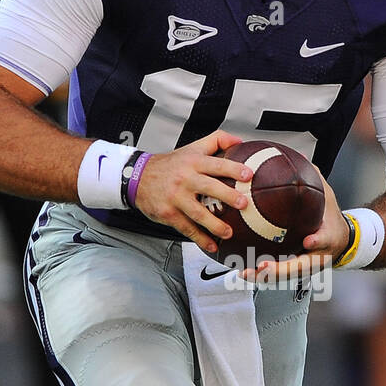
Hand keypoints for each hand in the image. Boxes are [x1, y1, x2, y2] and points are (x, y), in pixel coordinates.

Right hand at [134, 130, 252, 252]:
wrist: (137, 177)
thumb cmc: (170, 164)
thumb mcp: (192, 148)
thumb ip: (216, 140)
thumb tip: (239, 142)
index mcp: (193, 162)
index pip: (216, 164)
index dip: (233, 168)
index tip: (248, 175)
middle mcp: (185, 179)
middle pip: (209, 187)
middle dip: (227, 196)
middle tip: (243, 204)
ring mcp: (176, 197)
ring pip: (198, 213)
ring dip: (215, 225)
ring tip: (229, 232)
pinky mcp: (169, 213)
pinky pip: (186, 228)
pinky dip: (200, 238)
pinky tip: (211, 245)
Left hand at [241, 168, 348, 285]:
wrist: (343, 242)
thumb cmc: (332, 219)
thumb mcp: (328, 199)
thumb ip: (315, 180)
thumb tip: (301, 157)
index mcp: (329, 240)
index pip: (325, 240)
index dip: (318, 241)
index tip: (310, 240)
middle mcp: (317, 258)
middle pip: (299, 269)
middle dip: (280, 270)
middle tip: (263, 266)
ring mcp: (305, 268)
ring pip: (284, 277)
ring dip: (264, 278)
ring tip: (244, 272)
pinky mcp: (295, 272)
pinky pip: (276, 274)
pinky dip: (259, 273)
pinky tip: (240, 268)